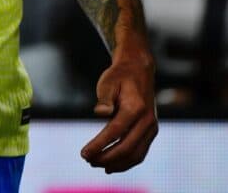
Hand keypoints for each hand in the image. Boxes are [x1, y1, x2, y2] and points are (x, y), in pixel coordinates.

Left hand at [81, 54, 157, 172]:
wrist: (139, 70)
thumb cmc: (120, 76)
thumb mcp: (108, 81)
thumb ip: (104, 97)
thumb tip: (99, 113)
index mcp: (135, 107)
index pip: (115, 132)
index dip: (99, 145)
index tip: (84, 153)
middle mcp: (147, 120)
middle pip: (126, 148)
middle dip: (106, 158)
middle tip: (88, 161)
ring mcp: (151, 127)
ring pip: (136, 155)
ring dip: (116, 164)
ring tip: (97, 164)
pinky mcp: (152, 132)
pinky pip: (140, 153)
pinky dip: (127, 162)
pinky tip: (112, 165)